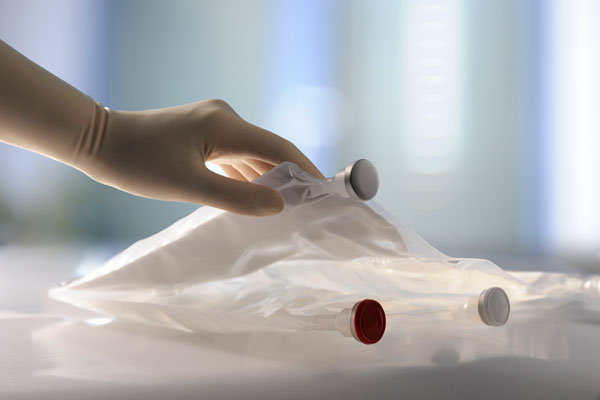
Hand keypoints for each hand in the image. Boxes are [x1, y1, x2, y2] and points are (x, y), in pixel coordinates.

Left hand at [81, 100, 323, 215]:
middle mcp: (224, 118)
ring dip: (266, 178)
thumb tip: (280, 206)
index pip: (279, 147)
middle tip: (308, 207)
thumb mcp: (189, 185)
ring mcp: (213, 125)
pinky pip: (233, 156)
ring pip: (250, 155)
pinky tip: (254, 196)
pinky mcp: (202, 133)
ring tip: (286, 207)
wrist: (98, 143)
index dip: (305, 169)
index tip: (325, 191)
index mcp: (225, 124)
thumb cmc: (138, 164)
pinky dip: (245, 176)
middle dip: (288, 177)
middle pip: (267, 150)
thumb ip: (237, 196)